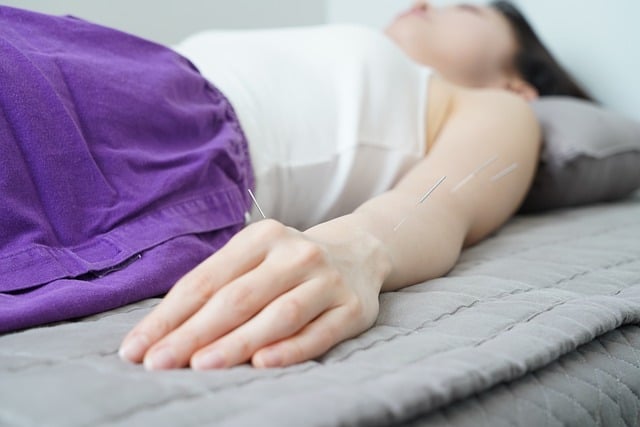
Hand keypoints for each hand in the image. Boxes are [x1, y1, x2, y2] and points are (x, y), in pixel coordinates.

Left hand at [117, 219, 389, 369]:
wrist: (359, 252)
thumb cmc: (289, 264)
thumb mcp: (255, 259)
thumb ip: (217, 287)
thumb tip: (162, 332)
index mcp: (262, 237)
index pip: (207, 280)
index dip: (169, 315)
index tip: (137, 347)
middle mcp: (295, 253)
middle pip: (237, 298)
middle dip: (193, 333)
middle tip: (158, 362)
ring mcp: (327, 280)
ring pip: (278, 315)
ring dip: (237, 342)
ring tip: (201, 366)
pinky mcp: (352, 308)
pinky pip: (319, 332)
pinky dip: (290, 349)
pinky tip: (263, 363)